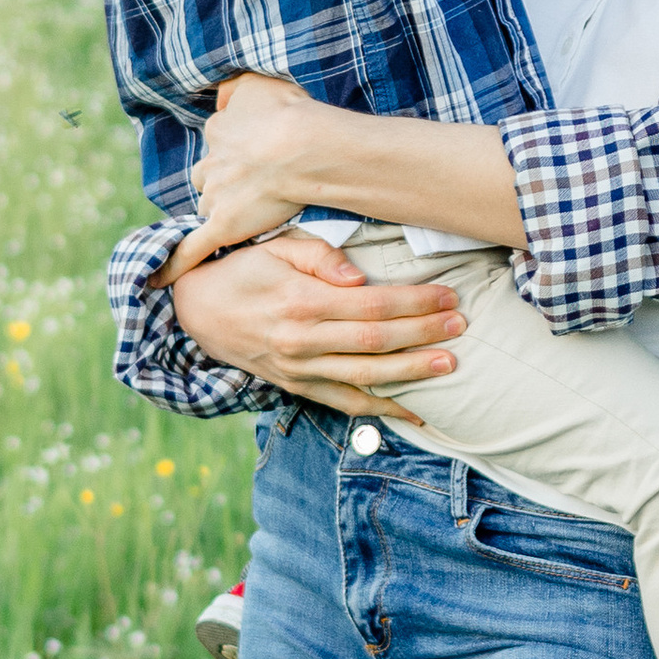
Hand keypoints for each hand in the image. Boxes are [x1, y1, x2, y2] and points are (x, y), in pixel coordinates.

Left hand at [158, 70, 322, 281]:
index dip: (241, 147)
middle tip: (255, 183)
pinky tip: (161, 280)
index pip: (221, 140)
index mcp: (220, 130)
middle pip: (209, 175)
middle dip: (225, 180)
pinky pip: (192, 248)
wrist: (301, 147)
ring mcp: (215, 196)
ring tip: (243, 218)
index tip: (259, 150)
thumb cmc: (288, 113)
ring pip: (207, 206)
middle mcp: (212, 162)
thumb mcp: (258, 82)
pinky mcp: (221, 225)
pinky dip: (175, 264)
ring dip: (219, 211)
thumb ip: (235, 87)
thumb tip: (221, 97)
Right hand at [169, 225, 464, 411]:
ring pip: (365, 377)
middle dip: (423, 335)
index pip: (371, 306)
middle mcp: (301, 341)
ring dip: (411, 373)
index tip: (447, 296)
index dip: (414, 302)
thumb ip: (319, 256)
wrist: (197, 311)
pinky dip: (381, 410)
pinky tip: (416, 411)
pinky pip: (345, 403)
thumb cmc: (244, 269)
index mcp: (300, 302)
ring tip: (450, 365)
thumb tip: (357, 277)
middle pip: (375, 342)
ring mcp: (300, 370)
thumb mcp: (275, 247)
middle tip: (461, 327)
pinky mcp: (298, 387)